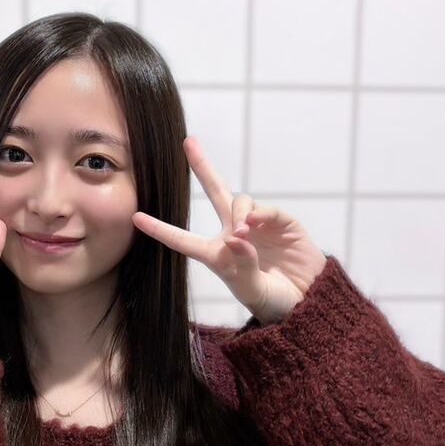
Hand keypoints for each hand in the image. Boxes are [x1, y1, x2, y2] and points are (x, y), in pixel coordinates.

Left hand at [131, 136, 327, 324]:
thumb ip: (242, 265)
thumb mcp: (253, 291)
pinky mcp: (282, 223)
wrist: (308, 303)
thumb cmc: (275, 303)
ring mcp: (259, 226)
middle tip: (188, 142)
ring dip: (238, 212)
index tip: (136, 217)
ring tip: (242, 232)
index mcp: (218, 255)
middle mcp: (235, 234)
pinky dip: (259, 213)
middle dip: (202, 166)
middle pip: (216, 192)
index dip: (160, 229)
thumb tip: (236, 235)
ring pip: (240, 201)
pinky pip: (266, 210)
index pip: (184, 240)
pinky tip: (254, 225)